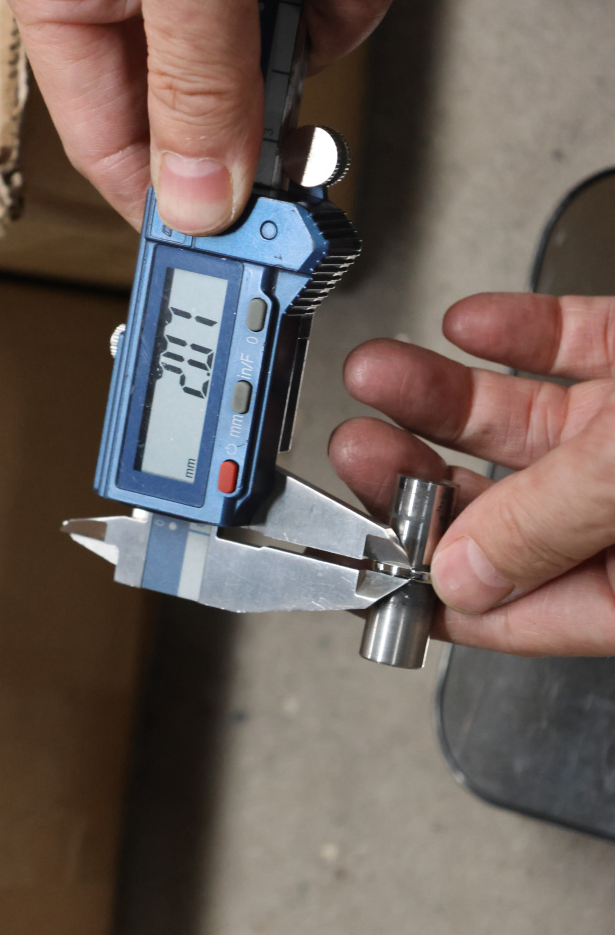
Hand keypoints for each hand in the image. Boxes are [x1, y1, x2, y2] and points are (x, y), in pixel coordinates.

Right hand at [5, 0, 393, 232]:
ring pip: (281, 56)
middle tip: (301, 145)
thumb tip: (200, 202)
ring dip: (319, 36)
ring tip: (318, 2)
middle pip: (211, 111)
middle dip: (270, 113)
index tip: (222, 259)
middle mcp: (145, 0)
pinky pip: (323, 5)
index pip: (112, 148)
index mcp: (75, 0)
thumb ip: (192, 83)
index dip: (169, 213)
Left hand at [329, 292, 614, 655]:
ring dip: (437, 398)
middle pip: (492, 508)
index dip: (416, 587)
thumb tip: (458, 572)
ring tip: (375, 375)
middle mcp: (613, 514)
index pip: (501, 609)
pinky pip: (562, 349)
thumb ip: (547, 527)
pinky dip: (512, 332)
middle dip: (410, 475)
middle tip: (355, 448)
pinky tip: (467, 324)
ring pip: (513, 425)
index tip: (347, 564)